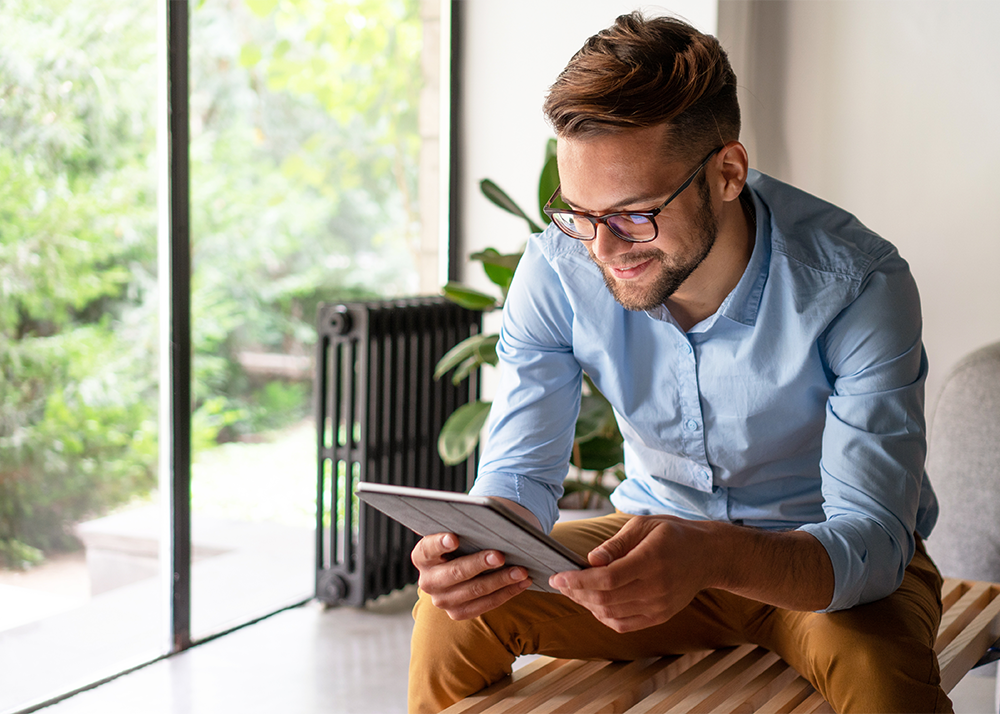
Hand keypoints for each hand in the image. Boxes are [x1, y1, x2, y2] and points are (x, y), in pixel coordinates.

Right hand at [411, 532, 531, 619]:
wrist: (463, 562)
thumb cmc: (465, 539)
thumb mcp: (460, 532)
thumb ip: (467, 528)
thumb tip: (491, 522)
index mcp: (422, 556)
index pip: (428, 548)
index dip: (440, 543)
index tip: (455, 538)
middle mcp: (428, 581)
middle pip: (455, 572)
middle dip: (479, 564)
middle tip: (500, 555)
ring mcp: (442, 600)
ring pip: (475, 591)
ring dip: (501, 580)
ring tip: (521, 570)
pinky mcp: (458, 613)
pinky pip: (485, 604)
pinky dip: (507, 592)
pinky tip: (522, 582)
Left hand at [548, 515, 716, 632]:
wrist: (708, 556)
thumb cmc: (672, 534)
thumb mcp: (644, 525)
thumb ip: (615, 544)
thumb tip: (590, 560)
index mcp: (651, 560)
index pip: (607, 579)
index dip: (578, 581)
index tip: (557, 576)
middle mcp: (656, 588)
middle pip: (605, 600)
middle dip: (576, 593)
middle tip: (560, 583)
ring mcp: (659, 606)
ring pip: (611, 614)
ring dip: (586, 605)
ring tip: (573, 591)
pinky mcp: (660, 616)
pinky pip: (624, 624)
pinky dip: (603, 616)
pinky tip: (593, 602)